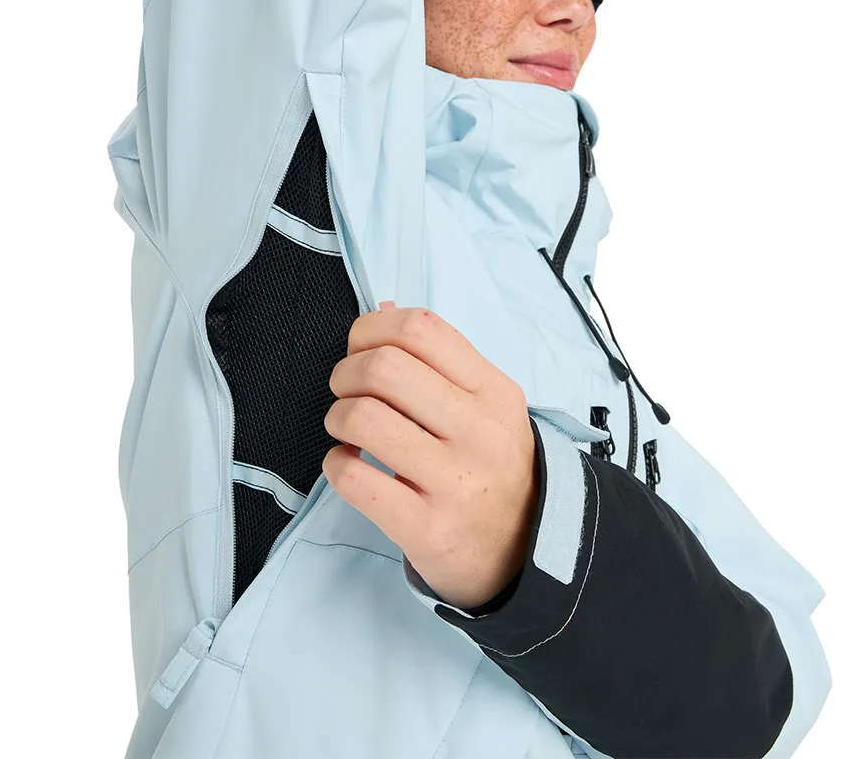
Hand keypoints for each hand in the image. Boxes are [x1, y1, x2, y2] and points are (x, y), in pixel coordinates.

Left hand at [323, 302, 540, 611]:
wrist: (523, 550)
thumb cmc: (492, 466)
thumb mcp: (486, 405)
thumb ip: (438, 359)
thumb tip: (382, 309)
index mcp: (494, 391)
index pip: (421, 329)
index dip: (372, 328)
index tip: (360, 347)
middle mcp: (480, 432)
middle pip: (384, 367)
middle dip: (346, 373)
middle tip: (345, 390)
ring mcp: (455, 482)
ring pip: (363, 418)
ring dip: (337, 417)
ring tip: (346, 428)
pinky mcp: (426, 528)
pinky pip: (354, 478)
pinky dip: (336, 464)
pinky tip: (348, 464)